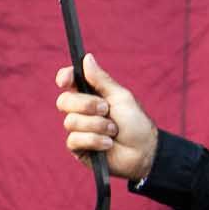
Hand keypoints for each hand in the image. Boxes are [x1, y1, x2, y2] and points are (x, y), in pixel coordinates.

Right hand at [54, 53, 157, 182]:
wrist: (144, 151)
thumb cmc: (136, 122)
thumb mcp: (121, 97)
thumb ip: (102, 80)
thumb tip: (87, 57)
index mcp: (91, 94)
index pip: (69, 82)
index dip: (64, 78)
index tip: (66, 80)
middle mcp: (81, 111)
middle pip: (64, 101)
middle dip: (86, 105)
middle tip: (106, 109)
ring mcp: (78, 129)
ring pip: (70, 121)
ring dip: (97, 125)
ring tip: (114, 131)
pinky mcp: (78, 148)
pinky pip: (74, 140)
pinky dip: (95, 140)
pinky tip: (108, 144)